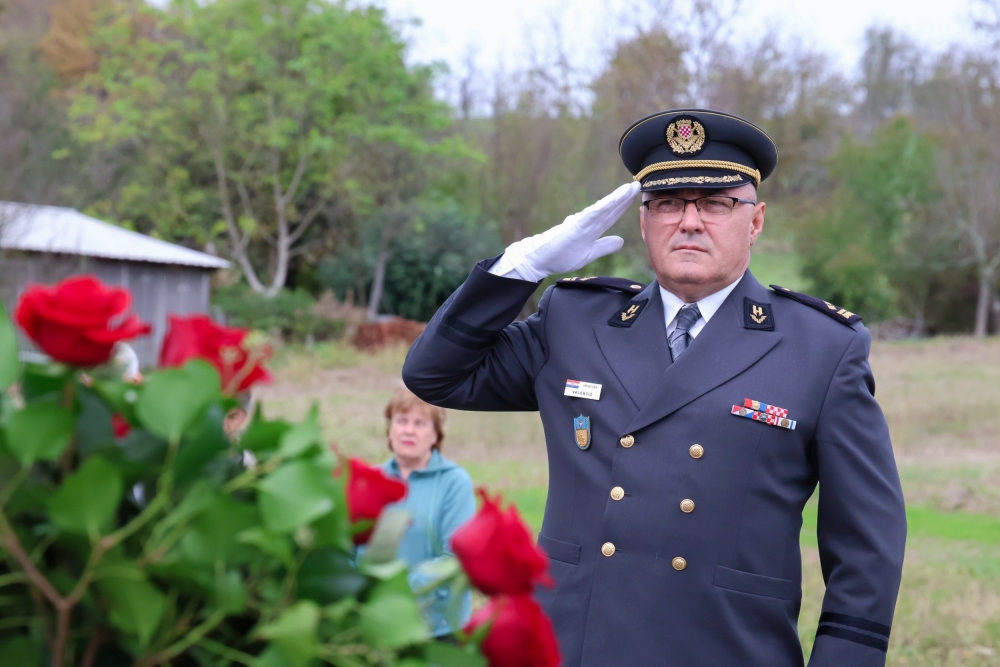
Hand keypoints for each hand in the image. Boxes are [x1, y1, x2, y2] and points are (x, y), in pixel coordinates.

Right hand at [491, 182, 640, 281]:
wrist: (540, 259)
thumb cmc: (561, 255)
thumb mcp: (589, 253)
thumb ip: (604, 246)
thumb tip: (621, 241)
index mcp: (592, 228)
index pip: (612, 214)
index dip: (625, 205)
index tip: (637, 195)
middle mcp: (588, 222)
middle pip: (610, 208)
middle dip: (625, 197)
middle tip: (638, 184)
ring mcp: (581, 223)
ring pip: (603, 208)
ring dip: (617, 198)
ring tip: (630, 188)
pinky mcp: (574, 227)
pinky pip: (591, 216)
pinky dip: (602, 208)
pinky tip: (613, 201)